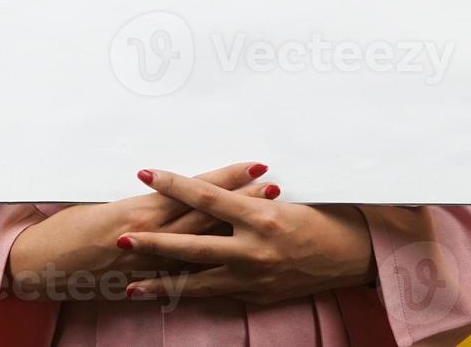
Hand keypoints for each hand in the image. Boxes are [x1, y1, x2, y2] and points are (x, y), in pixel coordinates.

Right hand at [6, 161, 277, 299]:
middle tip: (273, 185)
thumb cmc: (68, 229)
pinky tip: (233, 263)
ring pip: (200, 244)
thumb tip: (173, 188)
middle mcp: (148, 235)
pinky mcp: (143, 283)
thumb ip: (144, 202)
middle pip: (205, 216)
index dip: (225, 177)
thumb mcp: (105, 206)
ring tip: (265, 213)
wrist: (41, 264)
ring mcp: (148, 263)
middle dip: (241, 200)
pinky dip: (209, 268)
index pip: (193, 190)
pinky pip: (183, 276)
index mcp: (140, 208)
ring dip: (234, 230)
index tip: (253, 164)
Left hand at [120, 168, 375, 304]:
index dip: (174, 185)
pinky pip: (216, 294)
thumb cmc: (318, 219)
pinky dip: (190, 295)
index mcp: (259, 216)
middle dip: (153, 243)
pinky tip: (168, 296)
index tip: (147, 174)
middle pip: (192, 245)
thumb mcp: (279, 204)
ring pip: (197, 282)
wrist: (349, 256)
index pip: (206, 197)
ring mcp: (253, 277)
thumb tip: (206, 194)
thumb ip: (242, 202)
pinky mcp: (256, 295)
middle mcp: (253, 249)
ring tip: (129, 286)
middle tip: (121, 238)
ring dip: (161, 284)